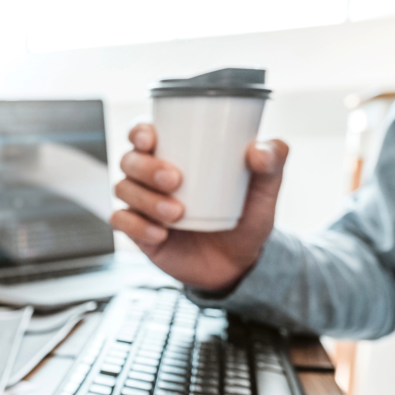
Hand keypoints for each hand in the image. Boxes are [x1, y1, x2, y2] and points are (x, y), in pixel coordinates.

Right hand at [112, 123, 288, 292]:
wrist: (236, 264)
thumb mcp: (264, 192)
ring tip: (176, 213)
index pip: (144, 133)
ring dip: (146, 199)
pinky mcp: (137, 231)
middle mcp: (152, 176)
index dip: (140, 131)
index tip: (152, 139)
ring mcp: (142, 203)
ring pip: (123, 189)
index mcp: (176, 154)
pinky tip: (160, 233)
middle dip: (146, 168)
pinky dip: (137, 226)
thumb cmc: (245, 218)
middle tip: (176, 180)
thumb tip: (257, 150)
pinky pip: (121, 222)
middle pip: (129, 160)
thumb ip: (272, 164)